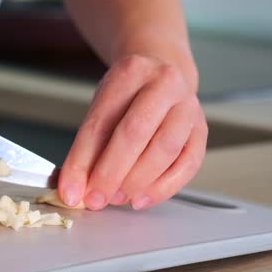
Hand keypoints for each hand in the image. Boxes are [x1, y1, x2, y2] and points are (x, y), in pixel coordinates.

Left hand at [58, 54, 206, 210]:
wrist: (163, 78)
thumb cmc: (129, 97)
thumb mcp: (102, 108)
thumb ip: (87, 149)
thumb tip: (73, 189)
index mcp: (131, 71)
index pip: (102, 121)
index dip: (82, 160)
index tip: (70, 190)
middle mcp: (165, 84)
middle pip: (135, 132)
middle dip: (111, 173)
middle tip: (95, 199)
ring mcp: (188, 107)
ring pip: (165, 149)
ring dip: (137, 181)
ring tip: (116, 198)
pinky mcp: (201, 131)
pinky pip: (187, 164)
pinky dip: (163, 188)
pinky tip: (141, 199)